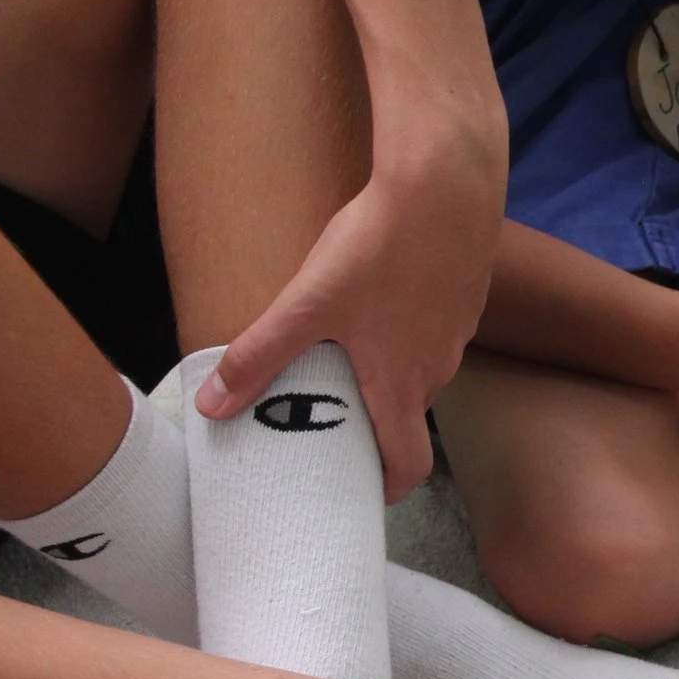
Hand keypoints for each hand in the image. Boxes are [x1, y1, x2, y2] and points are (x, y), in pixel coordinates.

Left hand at [195, 134, 503, 502]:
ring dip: (391, 374)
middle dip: (375, 426)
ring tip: (350, 351)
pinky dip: (409, 331)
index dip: (384, 488)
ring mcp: (457, 334)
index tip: (358, 492)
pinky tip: (383, 297)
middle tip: (332, 417)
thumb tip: (212, 406)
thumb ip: (259, 355)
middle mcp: (437, 369)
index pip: (407, 465)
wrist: (446, 186)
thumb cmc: (379, 249)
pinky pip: (434, 331)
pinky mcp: (466, 297)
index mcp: (401, 385)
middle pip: (409, 417)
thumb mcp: (307, 304)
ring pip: (421, 371)